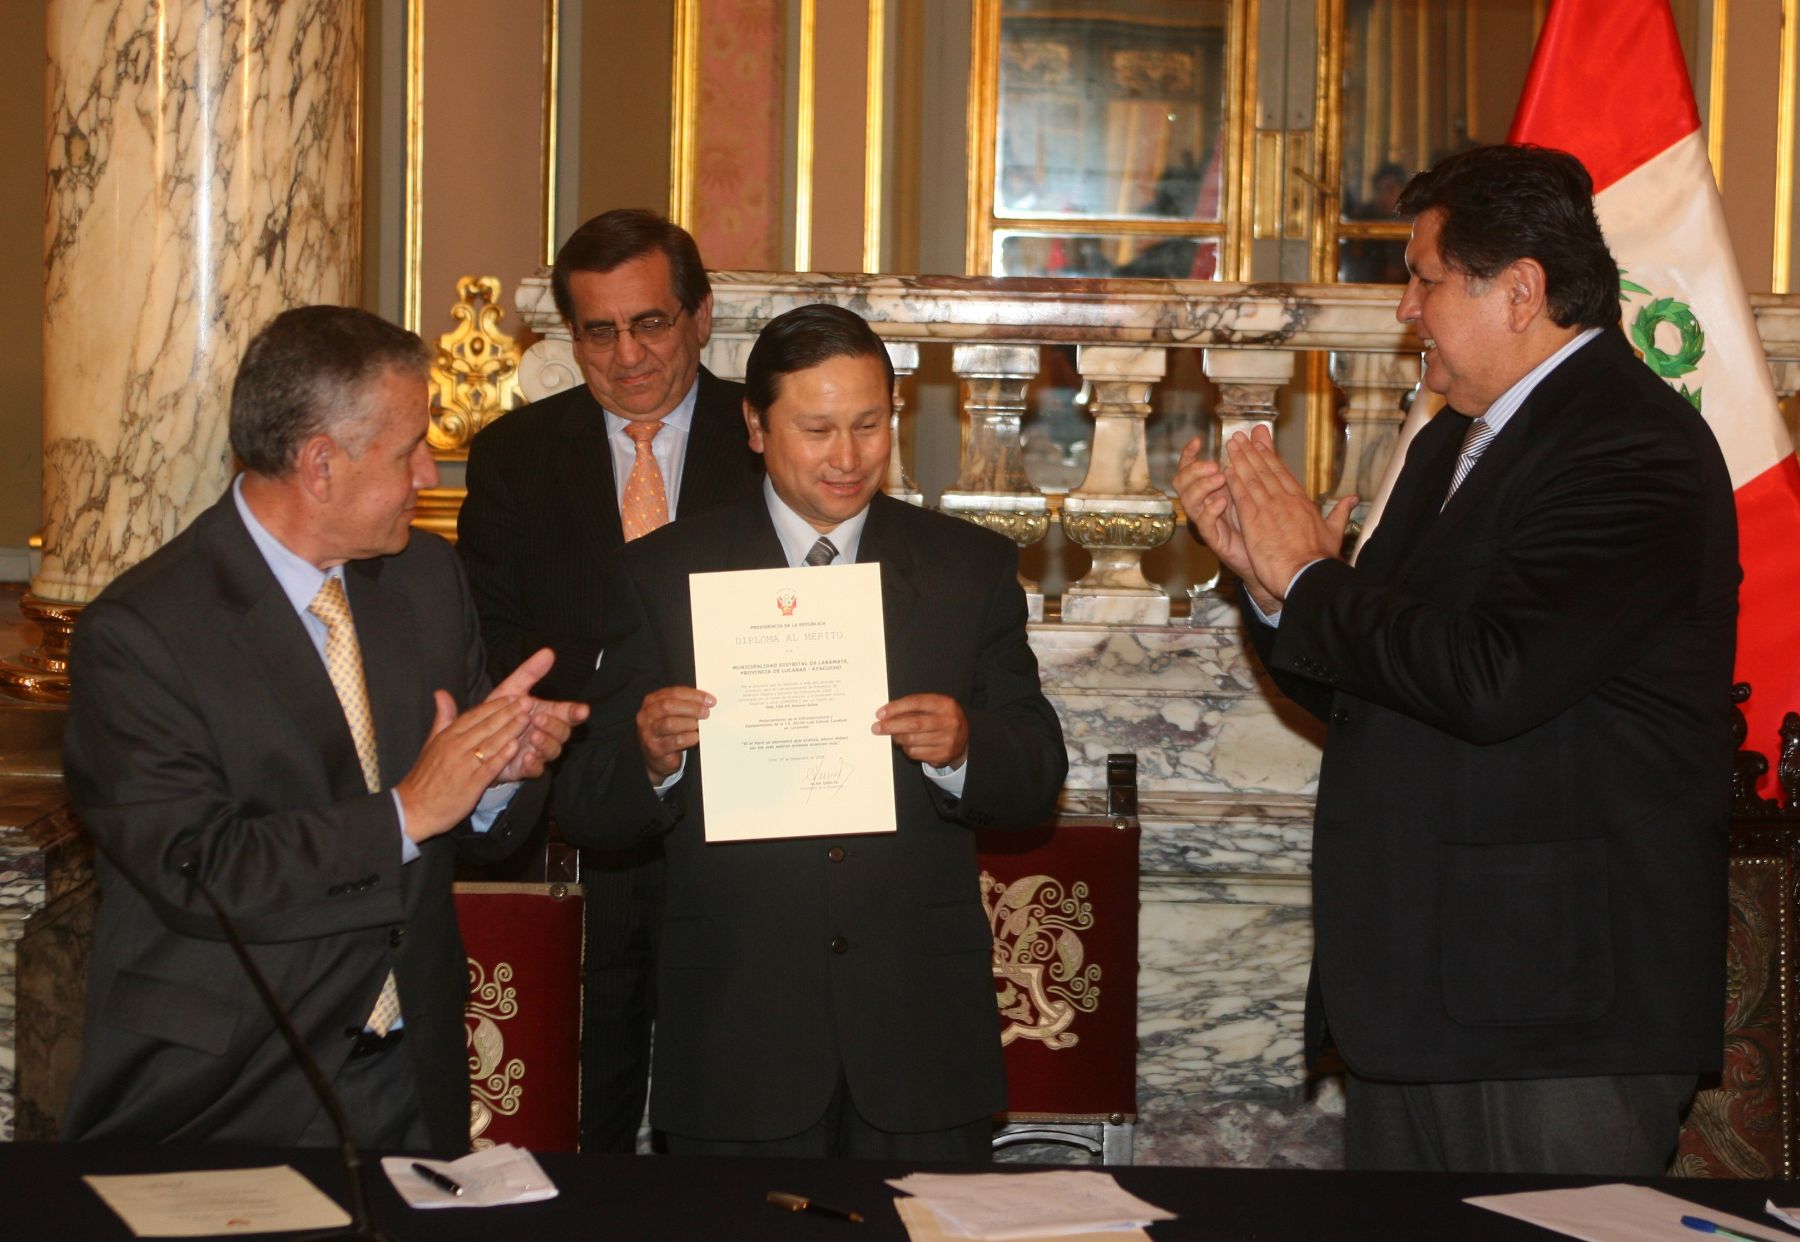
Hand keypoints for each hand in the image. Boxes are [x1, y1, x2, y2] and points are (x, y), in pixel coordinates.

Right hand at [394, 692, 534, 842]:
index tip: (513, 696)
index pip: (474, 715)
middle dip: (508, 713)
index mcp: (447, 736)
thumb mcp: (431, 743)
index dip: (495, 705)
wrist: (413, 808)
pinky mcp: (470, 785)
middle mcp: (455, 747)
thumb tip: (441, 692)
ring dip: (510, 730)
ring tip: (527, 718)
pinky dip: (502, 756)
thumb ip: (442, 718)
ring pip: (490, 744)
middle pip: (486, 726)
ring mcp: (463, 766)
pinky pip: (489, 768)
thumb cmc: (425, 776)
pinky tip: (516, 747)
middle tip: (527, 701)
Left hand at [487, 648, 588, 783]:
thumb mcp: (512, 689)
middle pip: (563, 732)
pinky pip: (537, 770)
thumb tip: (548, 652)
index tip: (582, 709)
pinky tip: (525, 757)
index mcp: (547, 714)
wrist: (476, 739)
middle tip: (539, 719)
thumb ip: (530, 673)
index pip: (569, 713)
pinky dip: (533, 764)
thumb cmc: (499, 712)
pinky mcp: (525, 769)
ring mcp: (537, 752)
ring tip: (533, 737)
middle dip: (554, 726)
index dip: (577, 711)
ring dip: (546, 743)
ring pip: (553, 751)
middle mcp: (547, 733)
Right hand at [637, 686, 713, 783]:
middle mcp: (646, 716)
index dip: (693, 695)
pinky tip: (695, 737)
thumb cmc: (668, 731)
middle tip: (706, 712)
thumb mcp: (673, 714)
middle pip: (669, 706)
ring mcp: (648, 733)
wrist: (658, 757)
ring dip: (689, 723)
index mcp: (651, 702)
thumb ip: (685, 704)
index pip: (673, 693)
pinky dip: (689, 738)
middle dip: (692, 708)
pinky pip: (675, 741)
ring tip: (698, 725)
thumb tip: (707, 701)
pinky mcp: (655, 748)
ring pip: (670, 723)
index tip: (709, 700)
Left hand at [874, 694, 968, 768]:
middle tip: (877, 728)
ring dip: (898, 738)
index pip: (915, 703)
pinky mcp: (943, 755)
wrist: (965, 737)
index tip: (880, 714)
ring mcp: (947, 740)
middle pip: (913, 724)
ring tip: (895, 735)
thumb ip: (914, 707)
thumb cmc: (942, 718)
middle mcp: (949, 722)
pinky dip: (907, 749)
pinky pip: (915, 753)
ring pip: (912, 741)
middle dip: (891, 726)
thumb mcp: (934, 706)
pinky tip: (908, 744)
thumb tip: (887, 715)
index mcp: (946, 704)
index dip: (895, 708)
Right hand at [1174, 435, 1264, 600]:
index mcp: (1211, 488)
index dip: (1188, 455)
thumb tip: (1258, 428)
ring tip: (1219, 478)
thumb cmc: (1261, 518)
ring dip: (1202, 487)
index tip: (1197, 441)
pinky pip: (1204, 524)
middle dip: (1194, 470)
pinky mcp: (1215, 539)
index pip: (1189, 468)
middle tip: (1214, 464)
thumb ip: (1257, 454)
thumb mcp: (1260, 480)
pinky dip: (1210, 510)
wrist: (1272, 554)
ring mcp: (1207, 521)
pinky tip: (1221, 502)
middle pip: (1181, 483)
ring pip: (1189, 502)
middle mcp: (1204, 502)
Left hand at [1223, 425, 1356, 604]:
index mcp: (1302, 502)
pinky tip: (1226, 471)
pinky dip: (1234, 482)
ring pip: (1252, 480)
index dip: (1270, 457)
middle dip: (1252, 452)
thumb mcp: (1334, 532)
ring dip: (1240, 461)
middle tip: (1240, 437)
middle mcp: (1285, 501)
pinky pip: (1242, 497)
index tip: (1261, 445)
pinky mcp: (1255, 522)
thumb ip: (1340, 513)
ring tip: (1231, 446)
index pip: (1283, 474)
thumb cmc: (1320, 559)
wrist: (1308, 575)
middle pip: (1265, 471)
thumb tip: (1352, 499)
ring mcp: (1269, 509)